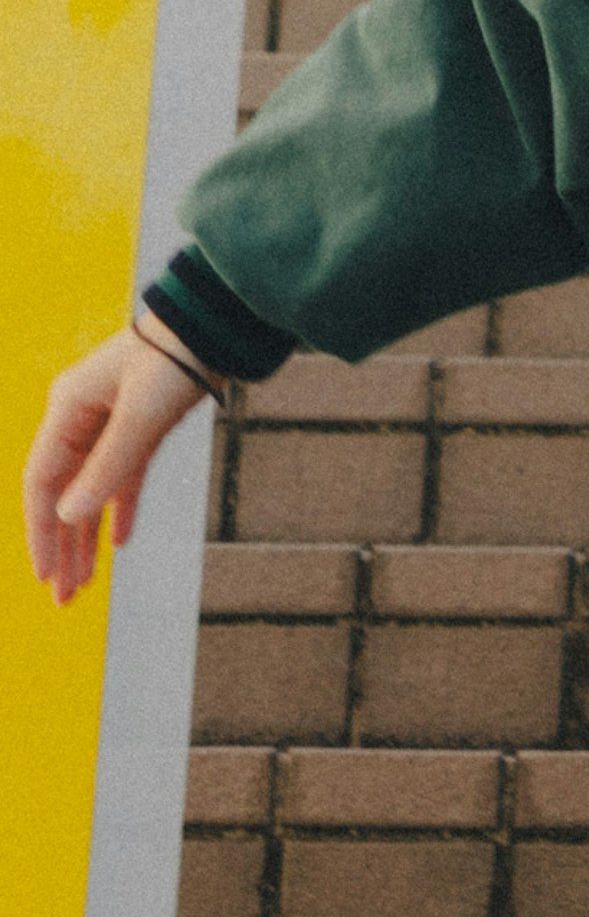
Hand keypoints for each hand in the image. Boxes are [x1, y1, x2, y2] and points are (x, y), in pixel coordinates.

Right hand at [24, 324, 218, 604]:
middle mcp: (82, 415)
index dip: (40, 530)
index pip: (42, 481)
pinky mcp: (143, 423)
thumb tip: (68, 517)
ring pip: (92, 489)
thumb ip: (107, 467)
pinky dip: (120, 507)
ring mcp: (112, 420)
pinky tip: (118, 543)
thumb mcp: (140, 416)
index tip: (45, 574)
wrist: (219, 319)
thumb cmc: (176, 357)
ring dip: (87, 536)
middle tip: (63, 597)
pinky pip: (123, 475)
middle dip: (62, 545)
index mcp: (68, 407)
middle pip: (63, 491)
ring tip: (84, 584)